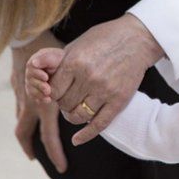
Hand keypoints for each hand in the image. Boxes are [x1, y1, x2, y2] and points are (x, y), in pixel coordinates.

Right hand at [10, 30, 68, 172]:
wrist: (30, 35)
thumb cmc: (56, 52)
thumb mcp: (68, 71)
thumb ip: (77, 90)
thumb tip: (87, 109)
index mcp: (44, 104)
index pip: (48, 136)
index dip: (55, 153)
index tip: (62, 168)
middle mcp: (30, 102)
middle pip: (24, 132)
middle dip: (30, 147)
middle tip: (36, 158)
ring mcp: (20, 95)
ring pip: (21, 120)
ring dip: (26, 133)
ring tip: (32, 145)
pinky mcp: (16, 86)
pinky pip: (20, 105)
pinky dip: (25, 114)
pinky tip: (30, 119)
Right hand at [25, 48, 65, 103]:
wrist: (68, 69)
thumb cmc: (62, 60)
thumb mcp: (57, 56)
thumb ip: (46, 58)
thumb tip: (33, 63)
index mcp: (35, 61)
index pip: (31, 67)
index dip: (37, 74)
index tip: (46, 78)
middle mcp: (31, 72)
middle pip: (30, 80)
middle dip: (39, 85)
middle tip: (48, 90)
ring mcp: (32, 82)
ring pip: (31, 89)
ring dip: (39, 94)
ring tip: (48, 96)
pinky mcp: (36, 91)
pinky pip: (35, 96)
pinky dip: (41, 99)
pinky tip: (48, 100)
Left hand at [48, 13, 163, 145]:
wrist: (137, 39)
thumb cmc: (105, 38)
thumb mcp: (78, 44)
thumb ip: (60, 62)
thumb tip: (41, 76)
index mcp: (74, 62)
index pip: (52, 91)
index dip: (51, 94)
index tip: (57, 91)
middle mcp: (88, 77)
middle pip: (64, 105)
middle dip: (63, 104)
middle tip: (70, 98)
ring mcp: (105, 90)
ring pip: (78, 116)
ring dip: (73, 116)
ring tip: (76, 110)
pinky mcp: (119, 100)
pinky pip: (99, 124)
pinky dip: (86, 135)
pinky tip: (77, 140)